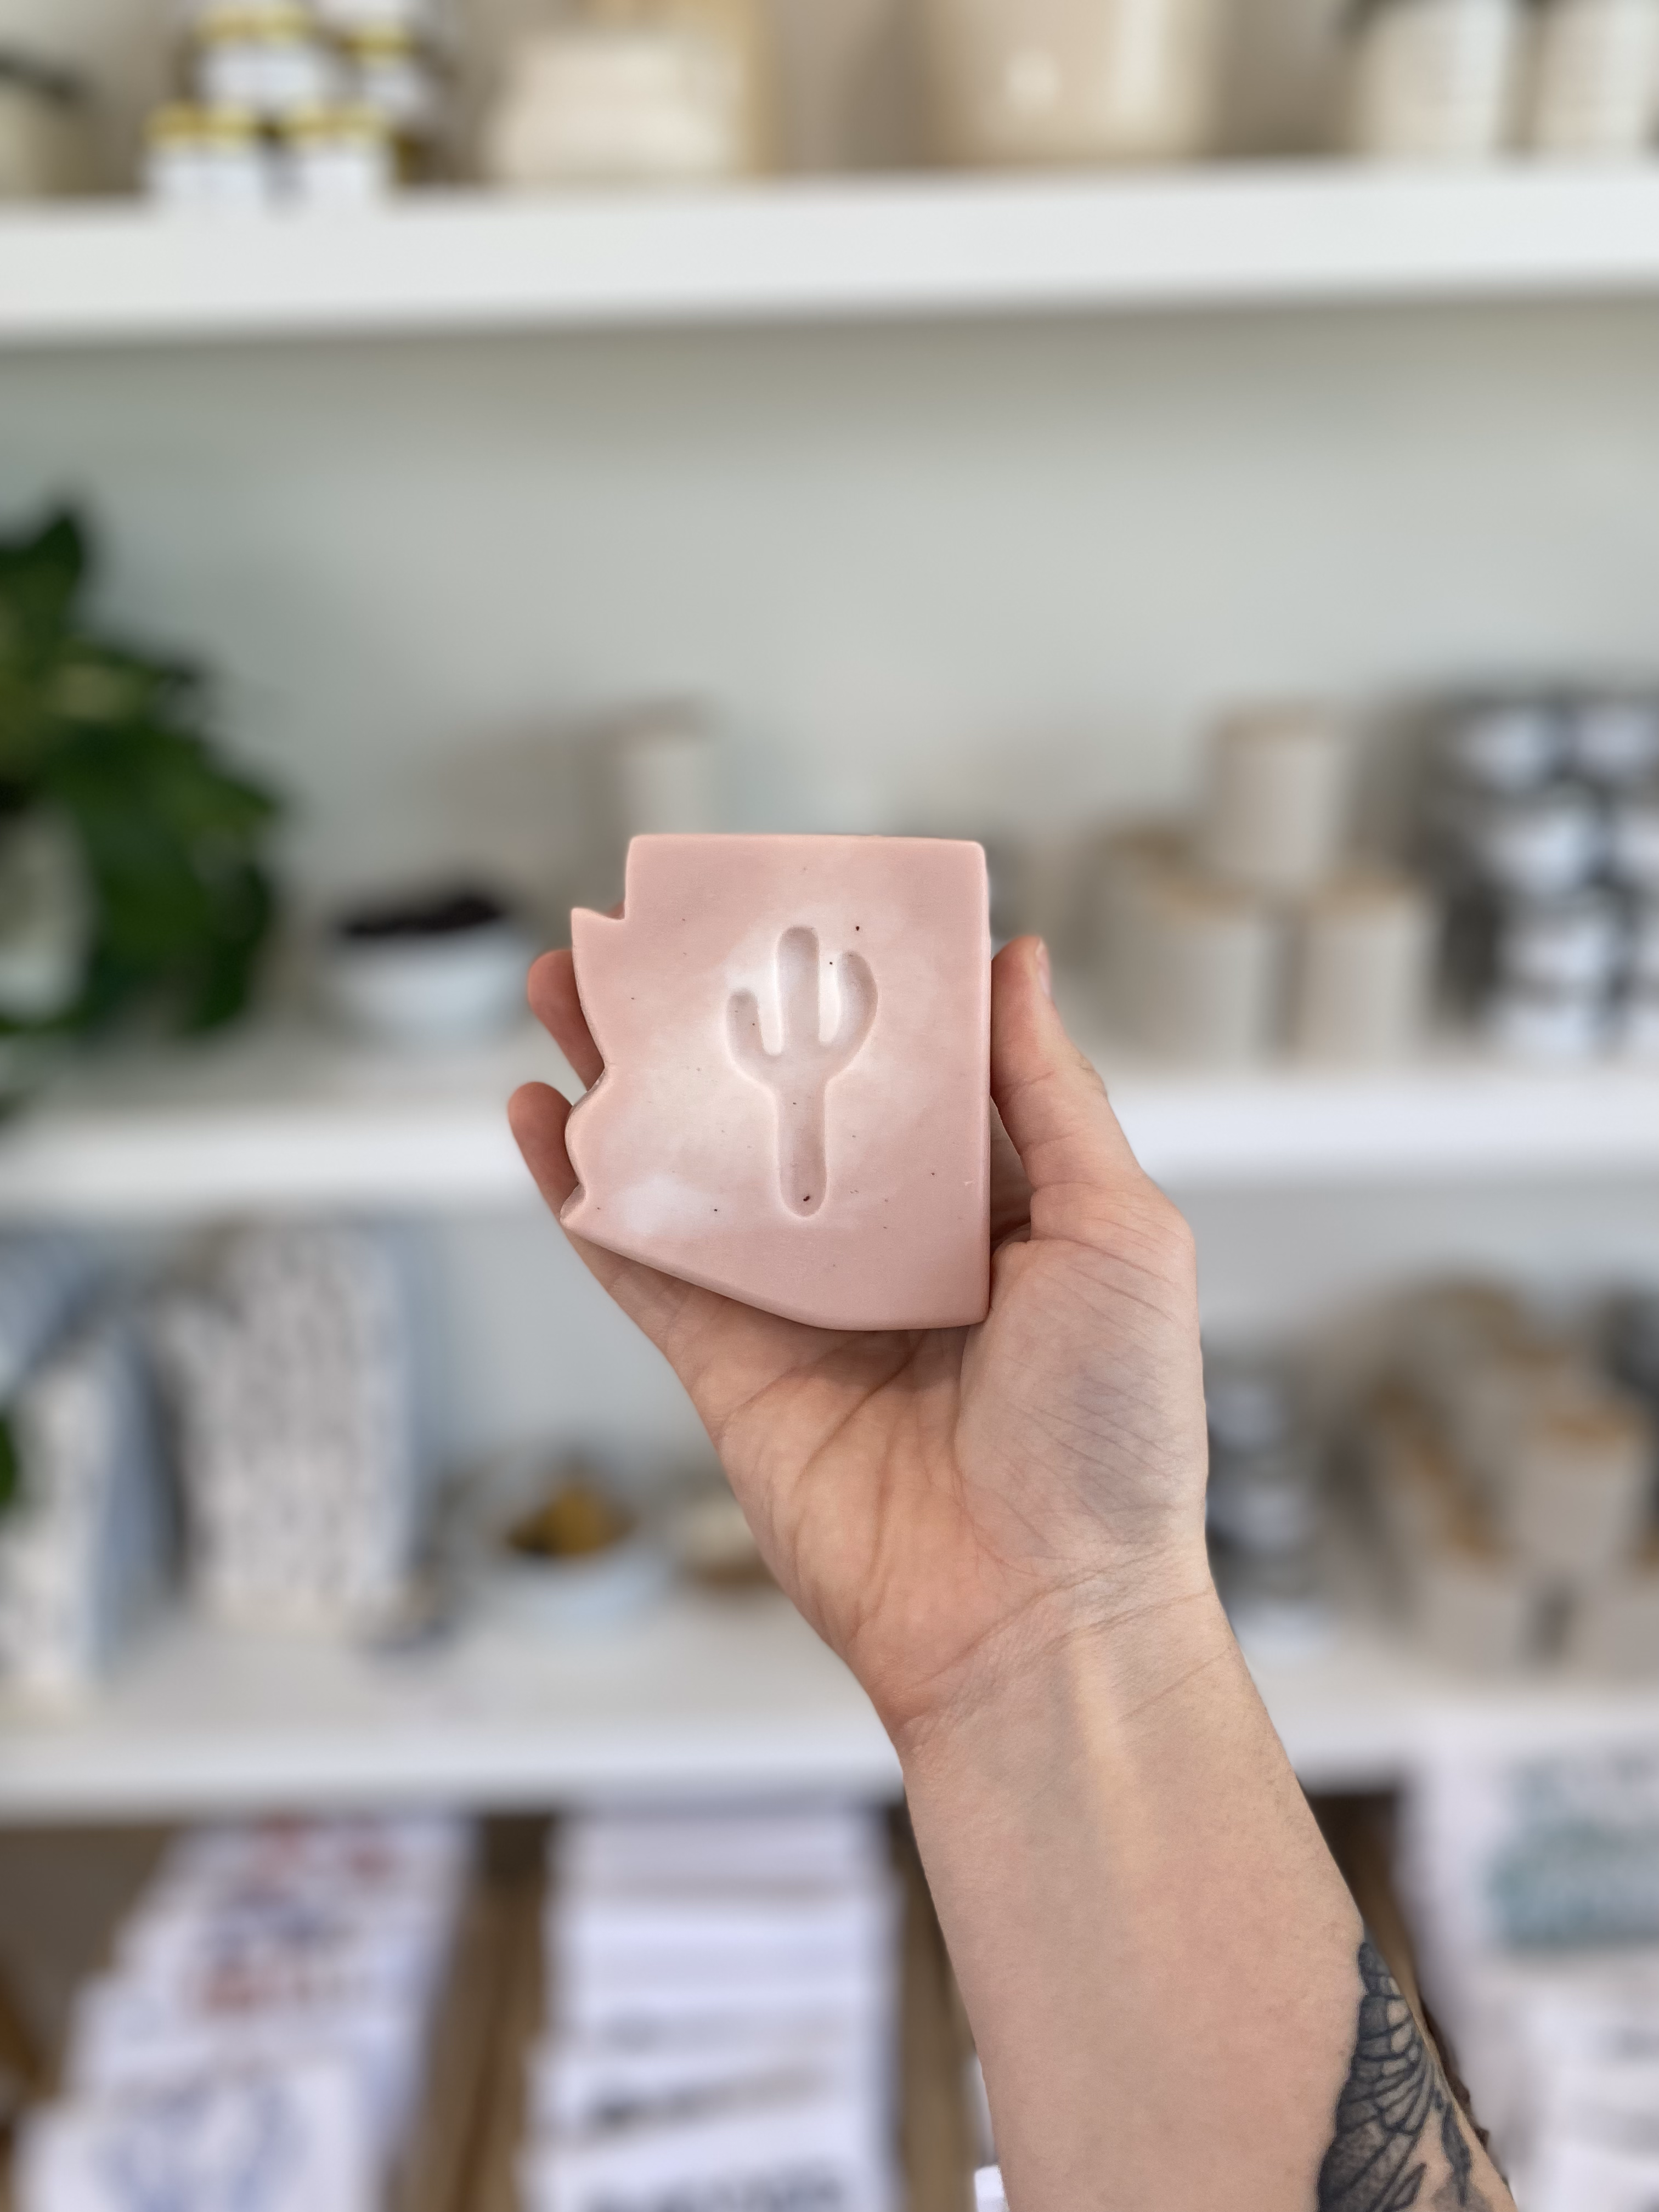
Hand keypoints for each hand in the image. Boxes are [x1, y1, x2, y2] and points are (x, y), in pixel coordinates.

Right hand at [509, 935, 1211, 1748]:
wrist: (1041, 1617)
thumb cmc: (1114, 1432)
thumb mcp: (1120, 1233)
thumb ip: (1054, 1096)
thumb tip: (1018, 959)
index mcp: (995, 1204)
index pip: (903, 1067)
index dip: (844, 985)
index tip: (788, 906)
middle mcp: (890, 1245)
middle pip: (780, 1103)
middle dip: (710, 1019)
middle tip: (641, 933)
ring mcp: (801, 1306)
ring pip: (696, 1169)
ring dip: (627, 1081)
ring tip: (563, 988)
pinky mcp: (731, 1369)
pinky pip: (645, 1267)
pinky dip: (586, 1195)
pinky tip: (542, 1118)